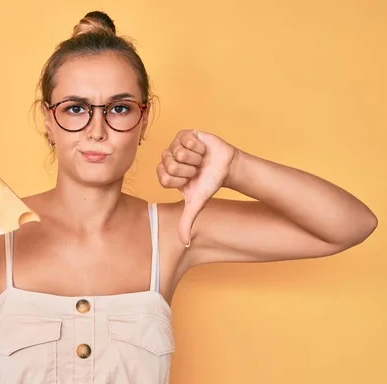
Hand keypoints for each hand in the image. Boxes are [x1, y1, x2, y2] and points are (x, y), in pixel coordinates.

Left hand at [157, 130, 236, 245]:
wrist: (225, 167)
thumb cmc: (209, 183)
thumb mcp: (197, 203)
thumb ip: (186, 222)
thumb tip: (184, 244)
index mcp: (165, 174)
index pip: (164, 177)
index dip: (181, 180)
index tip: (190, 180)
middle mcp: (167, 159)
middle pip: (170, 164)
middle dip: (189, 169)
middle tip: (196, 169)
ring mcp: (174, 145)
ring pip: (179, 152)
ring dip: (195, 158)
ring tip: (200, 160)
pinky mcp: (185, 134)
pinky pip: (187, 140)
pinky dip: (199, 147)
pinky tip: (202, 150)